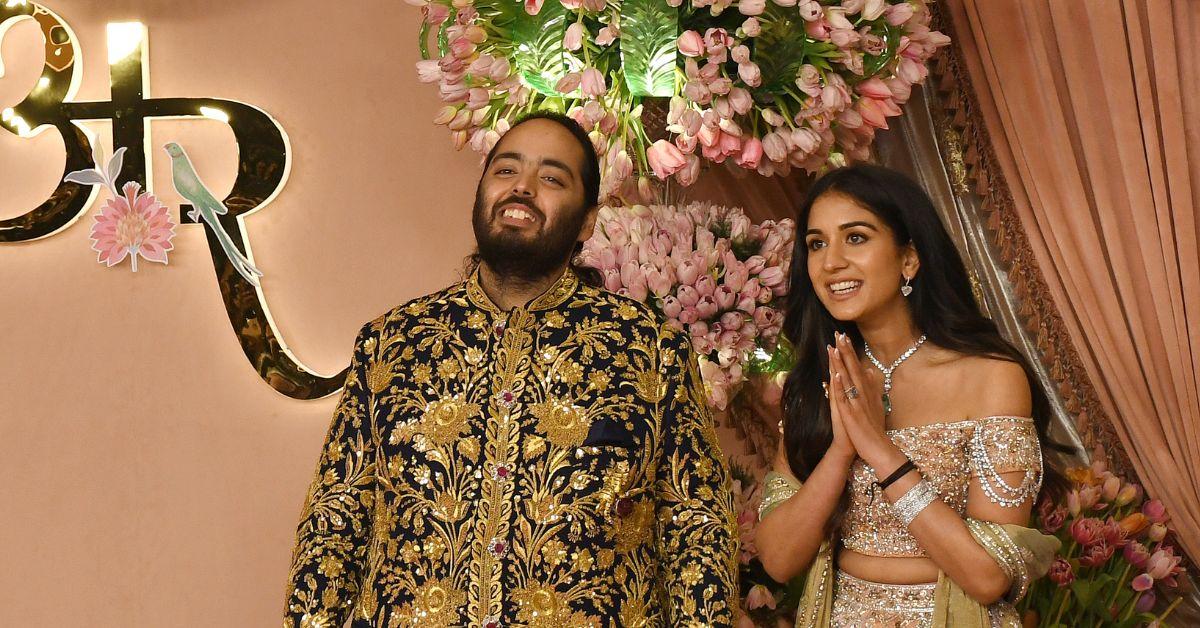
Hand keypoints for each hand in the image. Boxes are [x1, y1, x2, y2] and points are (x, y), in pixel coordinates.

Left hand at [829, 332, 899, 470]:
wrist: (879, 449)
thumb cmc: (875, 428)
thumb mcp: (876, 404)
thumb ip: (873, 386)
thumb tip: (870, 370)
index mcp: (867, 391)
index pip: (857, 367)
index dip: (850, 352)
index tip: (844, 337)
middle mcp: (863, 393)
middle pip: (853, 368)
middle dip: (846, 351)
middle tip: (839, 334)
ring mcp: (857, 403)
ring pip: (848, 379)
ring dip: (841, 363)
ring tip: (835, 347)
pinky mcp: (851, 414)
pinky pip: (844, 397)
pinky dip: (840, 385)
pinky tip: (836, 374)